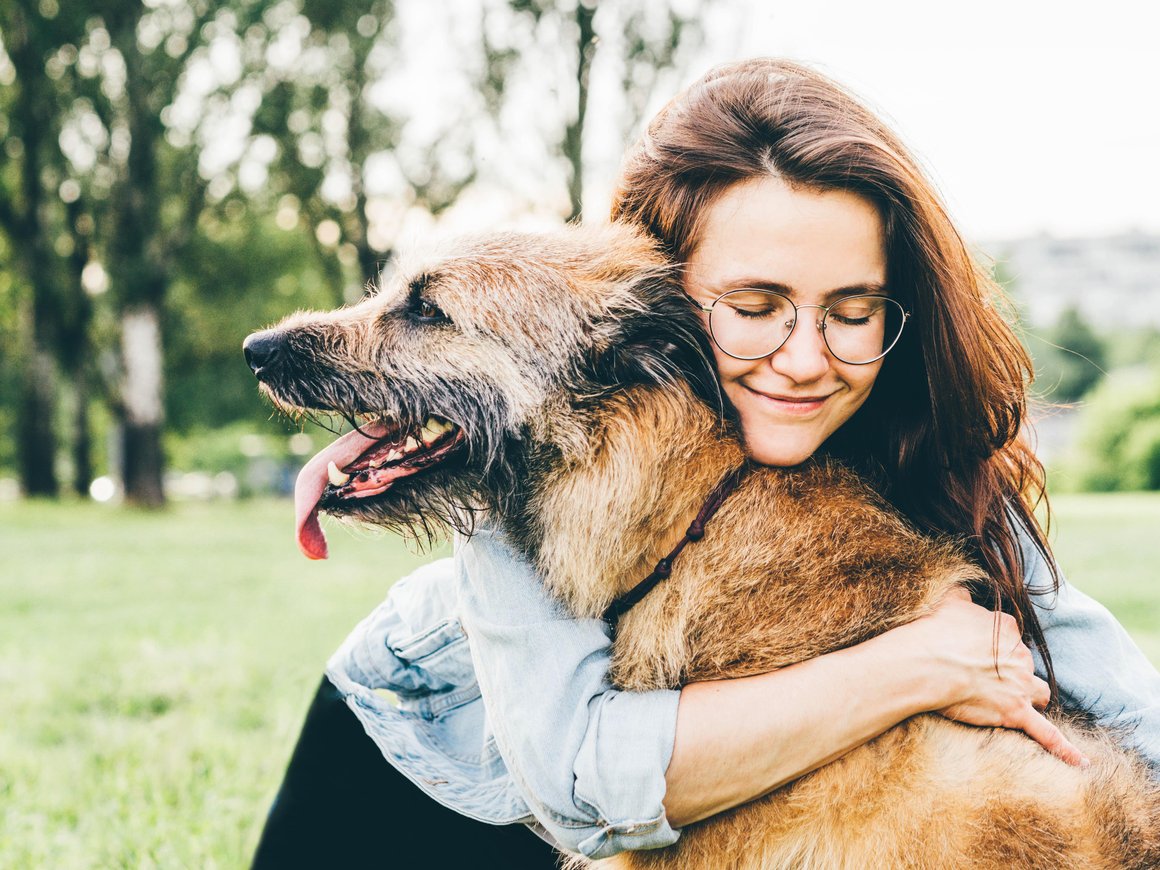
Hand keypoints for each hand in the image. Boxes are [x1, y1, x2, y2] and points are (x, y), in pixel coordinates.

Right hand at [901, 589, 1088, 766]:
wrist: (928, 663)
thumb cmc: (935, 632)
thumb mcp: (950, 601)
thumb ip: (964, 595)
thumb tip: (966, 592)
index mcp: (1007, 628)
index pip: (1011, 635)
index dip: (995, 644)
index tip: (978, 648)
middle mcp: (1021, 655)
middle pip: (1024, 664)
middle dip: (1009, 670)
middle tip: (982, 675)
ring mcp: (1021, 685)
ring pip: (1039, 691)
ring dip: (1031, 695)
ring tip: (1017, 701)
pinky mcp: (1015, 713)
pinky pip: (1046, 734)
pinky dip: (1064, 749)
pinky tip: (1081, 763)